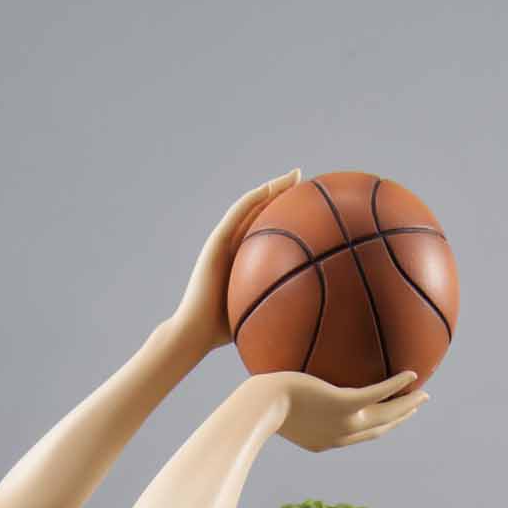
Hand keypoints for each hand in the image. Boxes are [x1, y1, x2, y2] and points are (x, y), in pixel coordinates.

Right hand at [170, 170, 301, 358]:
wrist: (195, 332)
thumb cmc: (225, 332)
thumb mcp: (261, 316)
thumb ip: (280, 310)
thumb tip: (313, 318)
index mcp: (245, 260)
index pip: (269, 232)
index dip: (289, 217)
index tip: (312, 209)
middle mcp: (235, 246)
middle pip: (263, 213)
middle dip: (284, 195)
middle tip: (307, 182)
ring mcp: (224, 242)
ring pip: (251, 206)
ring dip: (273, 188)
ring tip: (296, 175)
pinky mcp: (215, 243)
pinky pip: (236, 215)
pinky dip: (253, 199)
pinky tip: (270, 187)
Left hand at [272, 367, 427, 452]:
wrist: (261, 408)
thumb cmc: (260, 405)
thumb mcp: (276, 406)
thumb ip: (287, 400)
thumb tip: (283, 384)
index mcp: (327, 441)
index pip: (357, 436)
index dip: (378, 428)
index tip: (390, 420)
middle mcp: (340, 436)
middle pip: (378, 429)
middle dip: (399, 419)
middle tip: (415, 408)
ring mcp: (344, 422)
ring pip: (384, 416)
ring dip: (406, 406)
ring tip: (423, 396)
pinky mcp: (344, 404)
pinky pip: (377, 394)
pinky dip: (396, 386)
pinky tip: (411, 375)